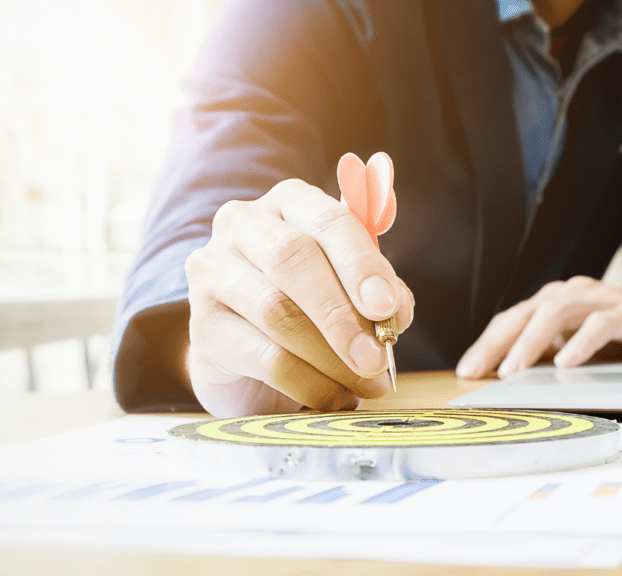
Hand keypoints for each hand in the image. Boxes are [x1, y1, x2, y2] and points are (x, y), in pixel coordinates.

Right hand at [184, 155, 412, 416]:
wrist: (247, 354)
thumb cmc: (309, 305)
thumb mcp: (349, 287)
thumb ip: (377, 292)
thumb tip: (395, 313)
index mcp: (290, 203)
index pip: (328, 221)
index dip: (361, 265)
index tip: (388, 307)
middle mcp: (243, 226)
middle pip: (293, 260)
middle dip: (342, 314)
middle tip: (376, 356)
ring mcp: (213, 274)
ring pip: (277, 312)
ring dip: (331, 356)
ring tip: (365, 381)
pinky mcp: (202, 328)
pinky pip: (263, 357)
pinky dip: (308, 382)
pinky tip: (333, 397)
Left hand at [456, 276, 621, 378]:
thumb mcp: (581, 345)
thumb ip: (551, 353)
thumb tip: (511, 378)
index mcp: (558, 302)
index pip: (513, 319)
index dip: (487, 343)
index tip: (467, 371)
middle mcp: (574, 294)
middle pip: (526, 313)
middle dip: (497, 343)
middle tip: (478, 372)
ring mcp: (602, 300)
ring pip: (557, 313)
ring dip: (531, 342)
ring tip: (514, 370)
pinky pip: (600, 324)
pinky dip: (580, 343)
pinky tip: (567, 362)